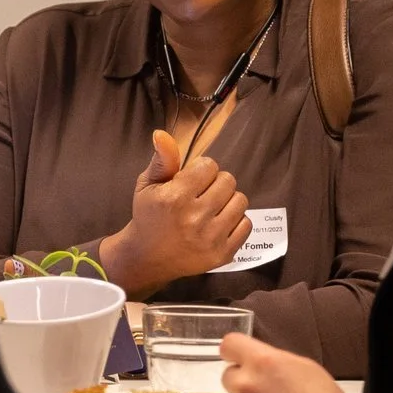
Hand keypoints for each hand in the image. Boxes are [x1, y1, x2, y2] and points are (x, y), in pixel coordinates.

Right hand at [98, 129, 250, 295]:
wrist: (146, 258)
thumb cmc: (148, 216)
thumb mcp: (148, 185)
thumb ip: (162, 159)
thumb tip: (163, 134)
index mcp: (175, 198)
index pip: (209, 165)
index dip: (200, 170)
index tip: (190, 182)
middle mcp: (194, 219)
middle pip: (228, 181)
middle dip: (215, 183)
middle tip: (201, 195)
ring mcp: (210, 239)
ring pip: (240, 200)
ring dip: (228, 200)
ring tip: (211, 208)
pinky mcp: (222, 254)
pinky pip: (246, 225)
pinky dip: (236, 221)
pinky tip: (219, 223)